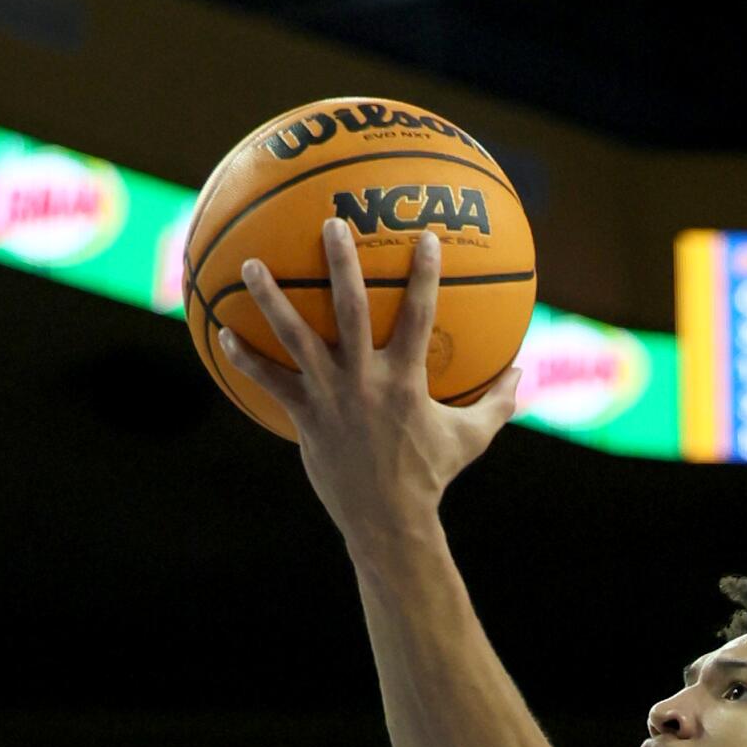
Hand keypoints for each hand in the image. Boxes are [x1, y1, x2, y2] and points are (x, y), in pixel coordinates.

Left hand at [218, 228, 518, 545]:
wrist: (389, 523)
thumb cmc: (430, 477)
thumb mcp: (471, 439)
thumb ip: (497, 402)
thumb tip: (521, 371)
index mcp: (406, 380)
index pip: (419, 315)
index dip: (425, 274)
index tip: (426, 236)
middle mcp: (365, 381)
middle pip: (350, 309)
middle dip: (340, 263)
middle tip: (329, 223)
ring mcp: (331, 398)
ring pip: (296, 338)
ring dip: (271, 299)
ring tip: (250, 265)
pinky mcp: (306, 417)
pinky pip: (270, 382)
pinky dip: (247, 359)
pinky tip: (224, 333)